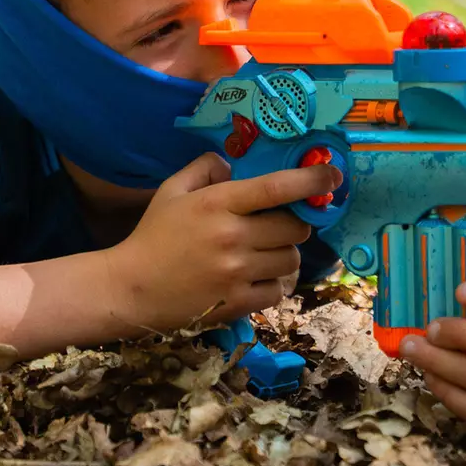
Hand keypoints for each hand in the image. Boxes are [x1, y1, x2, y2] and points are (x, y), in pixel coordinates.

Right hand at [105, 151, 339, 336]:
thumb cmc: (153, 236)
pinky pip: (279, 289)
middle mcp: (233, 237)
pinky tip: (254, 278)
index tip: (333, 176)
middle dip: (292, 223)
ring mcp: (238, 272)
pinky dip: (273, 283)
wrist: (132, 289)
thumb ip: (203, 169)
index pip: (277, 188)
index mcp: (218, 204)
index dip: (311, 181)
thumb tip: (233, 162)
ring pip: (291, 259)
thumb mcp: (171, 191)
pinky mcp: (239, 302)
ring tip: (262, 254)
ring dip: (284, 254)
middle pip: (294, 226)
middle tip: (275, 225)